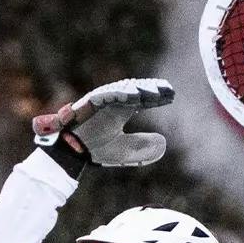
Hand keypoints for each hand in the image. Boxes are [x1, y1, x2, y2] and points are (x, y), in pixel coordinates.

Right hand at [31, 78, 173, 167]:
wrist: (71, 153)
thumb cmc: (95, 149)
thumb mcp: (124, 151)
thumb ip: (142, 147)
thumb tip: (164, 143)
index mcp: (120, 111)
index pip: (142, 100)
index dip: (157, 98)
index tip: (172, 96)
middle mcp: (112, 102)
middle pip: (135, 90)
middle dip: (152, 89)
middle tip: (168, 89)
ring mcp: (102, 100)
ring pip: (123, 90)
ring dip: (139, 89)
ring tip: (155, 91)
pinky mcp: (90, 102)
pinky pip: (107, 94)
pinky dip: (120, 93)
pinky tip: (135, 94)